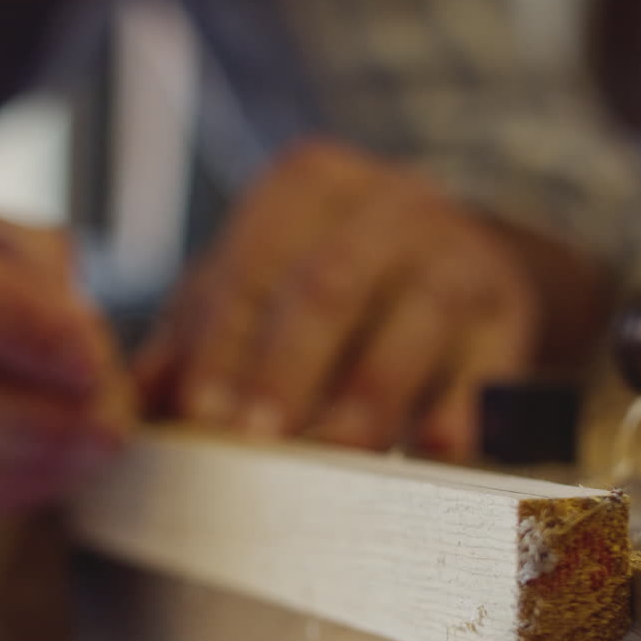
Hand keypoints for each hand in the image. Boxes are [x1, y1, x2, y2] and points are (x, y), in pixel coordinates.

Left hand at [135, 140, 547, 459]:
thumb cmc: (331, 279)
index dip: (224, 341)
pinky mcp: (511, 308)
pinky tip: (440, 449)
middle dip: (289, 368)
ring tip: (335, 455)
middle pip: (330, 284)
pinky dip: (467, 406)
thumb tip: (129, 402)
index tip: (202, 412)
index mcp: (308, 185)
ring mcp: (457, 250)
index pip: (254, 262)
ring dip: (370, 395)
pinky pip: (494, 359)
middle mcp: (388, 202)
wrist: (453, 260)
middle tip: (258, 442)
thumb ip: (194, 336)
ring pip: (415, 319)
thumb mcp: (257, 283)